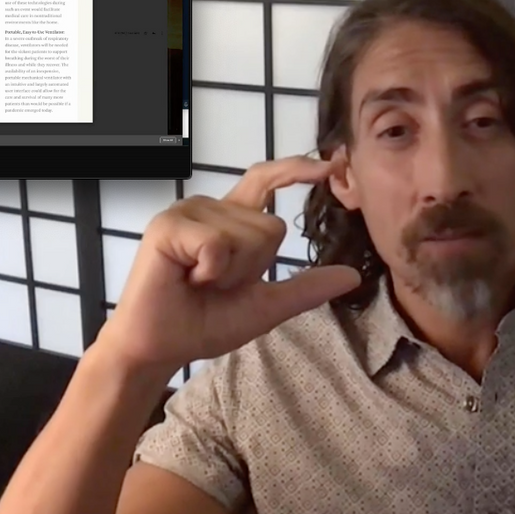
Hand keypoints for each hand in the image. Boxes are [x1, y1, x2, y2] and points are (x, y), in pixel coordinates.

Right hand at [97, 155, 360, 370]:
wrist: (161, 347)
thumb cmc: (205, 323)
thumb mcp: (266, 306)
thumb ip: (305, 287)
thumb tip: (353, 275)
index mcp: (232, 220)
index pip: (268, 180)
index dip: (297, 169)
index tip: (330, 166)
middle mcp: (211, 208)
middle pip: (270, 227)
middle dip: (254, 268)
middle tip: (217, 285)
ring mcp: (188, 212)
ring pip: (246, 236)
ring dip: (230, 274)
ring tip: (198, 282)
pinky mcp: (168, 226)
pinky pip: (217, 244)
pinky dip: (210, 271)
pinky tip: (186, 278)